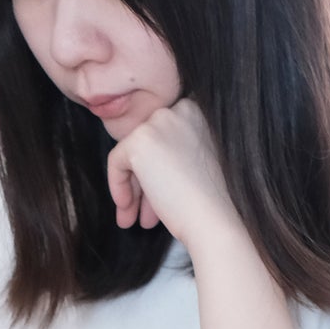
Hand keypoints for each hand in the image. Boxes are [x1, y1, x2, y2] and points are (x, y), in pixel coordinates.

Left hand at [105, 96, 239, 253]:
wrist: (213, 219)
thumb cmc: (210, 201)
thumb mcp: (194, 164)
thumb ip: (171, 153)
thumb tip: (144, 163)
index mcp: (197, 112)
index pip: (162, 138)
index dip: (156, 171)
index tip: (155, 198)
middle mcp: (179, 109)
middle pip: (147, 146)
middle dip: (142, 183)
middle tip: (140, 213)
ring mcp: (159, 122)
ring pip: (131, 155)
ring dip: (132, 189)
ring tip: (131, 219)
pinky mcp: (139, 140)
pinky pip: (116, 161)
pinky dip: (118, 186)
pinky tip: (128, 208)